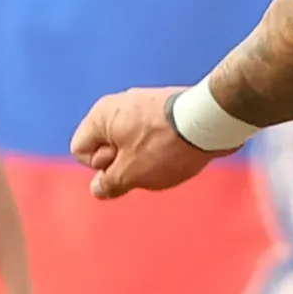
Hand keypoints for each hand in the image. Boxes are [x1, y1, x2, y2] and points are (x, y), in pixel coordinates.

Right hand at [71, 86, 221, 198]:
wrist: (212, 120)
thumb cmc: (166, 146)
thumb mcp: (131, 173)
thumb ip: (109, 183)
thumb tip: (99, 188)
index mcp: (100, 115)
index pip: (80, 150)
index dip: (101, 167)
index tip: (125, 164)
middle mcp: (118, 104)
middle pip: (108, 147)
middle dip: (125, 163)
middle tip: (149, 161)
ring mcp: (144, 104)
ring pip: (133, 144)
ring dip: (147, 158)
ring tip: (169, 157)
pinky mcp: (167, 109)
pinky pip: (155, 136)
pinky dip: (164, 147)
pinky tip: (181, 151)